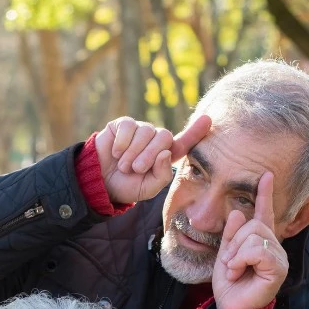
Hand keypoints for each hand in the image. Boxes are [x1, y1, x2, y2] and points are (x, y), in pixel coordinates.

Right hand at [95, 114, 211, 204]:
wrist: (100, 182)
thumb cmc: (127, 186)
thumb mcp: (147, 188)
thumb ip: (162, 175)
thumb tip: (166, 152)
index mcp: (165, 156)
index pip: (184, 142)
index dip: (196, 131)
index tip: (207, 119)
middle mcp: (155, 140)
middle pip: (164, 136)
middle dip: (150, 155)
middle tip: (136, 169)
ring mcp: (140, 130)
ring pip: (146, 132)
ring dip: (133, 152)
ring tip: (123, 166)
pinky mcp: (123, 125)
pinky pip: (129, 126)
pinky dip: (122, 142)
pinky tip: (116, 152)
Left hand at [212, 173, 288, 308]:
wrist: (230, 308)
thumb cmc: (230, 284)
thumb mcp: (225, 253)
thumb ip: (231, 234)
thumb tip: (237, 211)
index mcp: (260, 241)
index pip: (264, 214)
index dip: (265, 194)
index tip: (266, 175)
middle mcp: (273, 246)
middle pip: (254, 224)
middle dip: (234, 241)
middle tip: (229, 262)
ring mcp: (278, 257)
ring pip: (255, 235)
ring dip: (236, 253)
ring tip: (234, 269)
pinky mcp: (278, 268)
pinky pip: (258, 250)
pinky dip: (241, 259)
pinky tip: (238, 272)